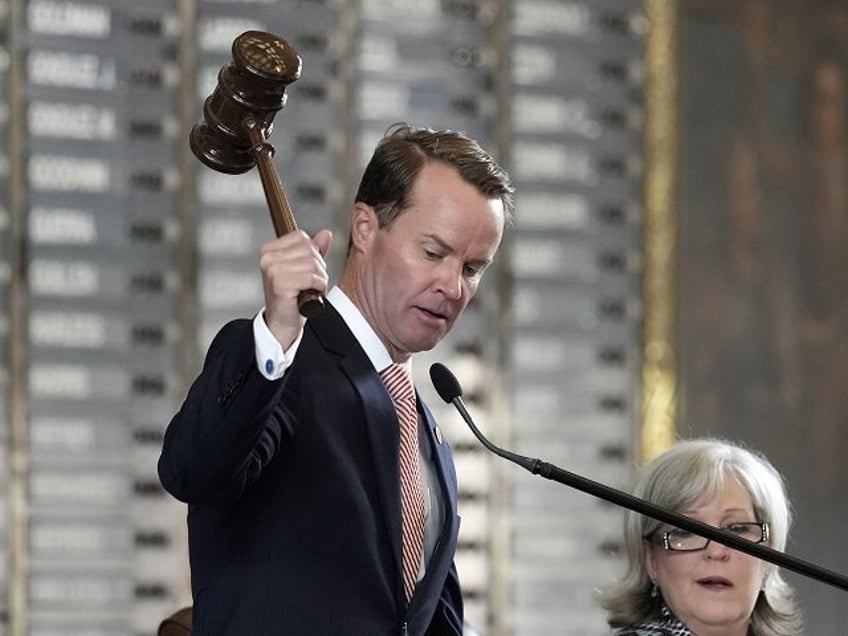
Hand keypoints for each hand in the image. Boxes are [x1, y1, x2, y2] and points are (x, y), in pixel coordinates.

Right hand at [260, 229, 332, 347]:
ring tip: (309, 289)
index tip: (306, 270)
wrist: (282, 322)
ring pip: (313, 264)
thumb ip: (314, 250)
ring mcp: (273, 270)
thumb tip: (325, 234)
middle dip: (318, 268)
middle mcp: (268, 258)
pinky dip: (318, 287)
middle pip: (309, 250)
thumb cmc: (290, 297)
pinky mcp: (281, 283)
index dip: (313, 254)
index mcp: (269, 250)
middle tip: (309, 283)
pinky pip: (312, 278)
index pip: (302, 237)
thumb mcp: (303, 268)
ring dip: (319, 279)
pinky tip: (310, 294)